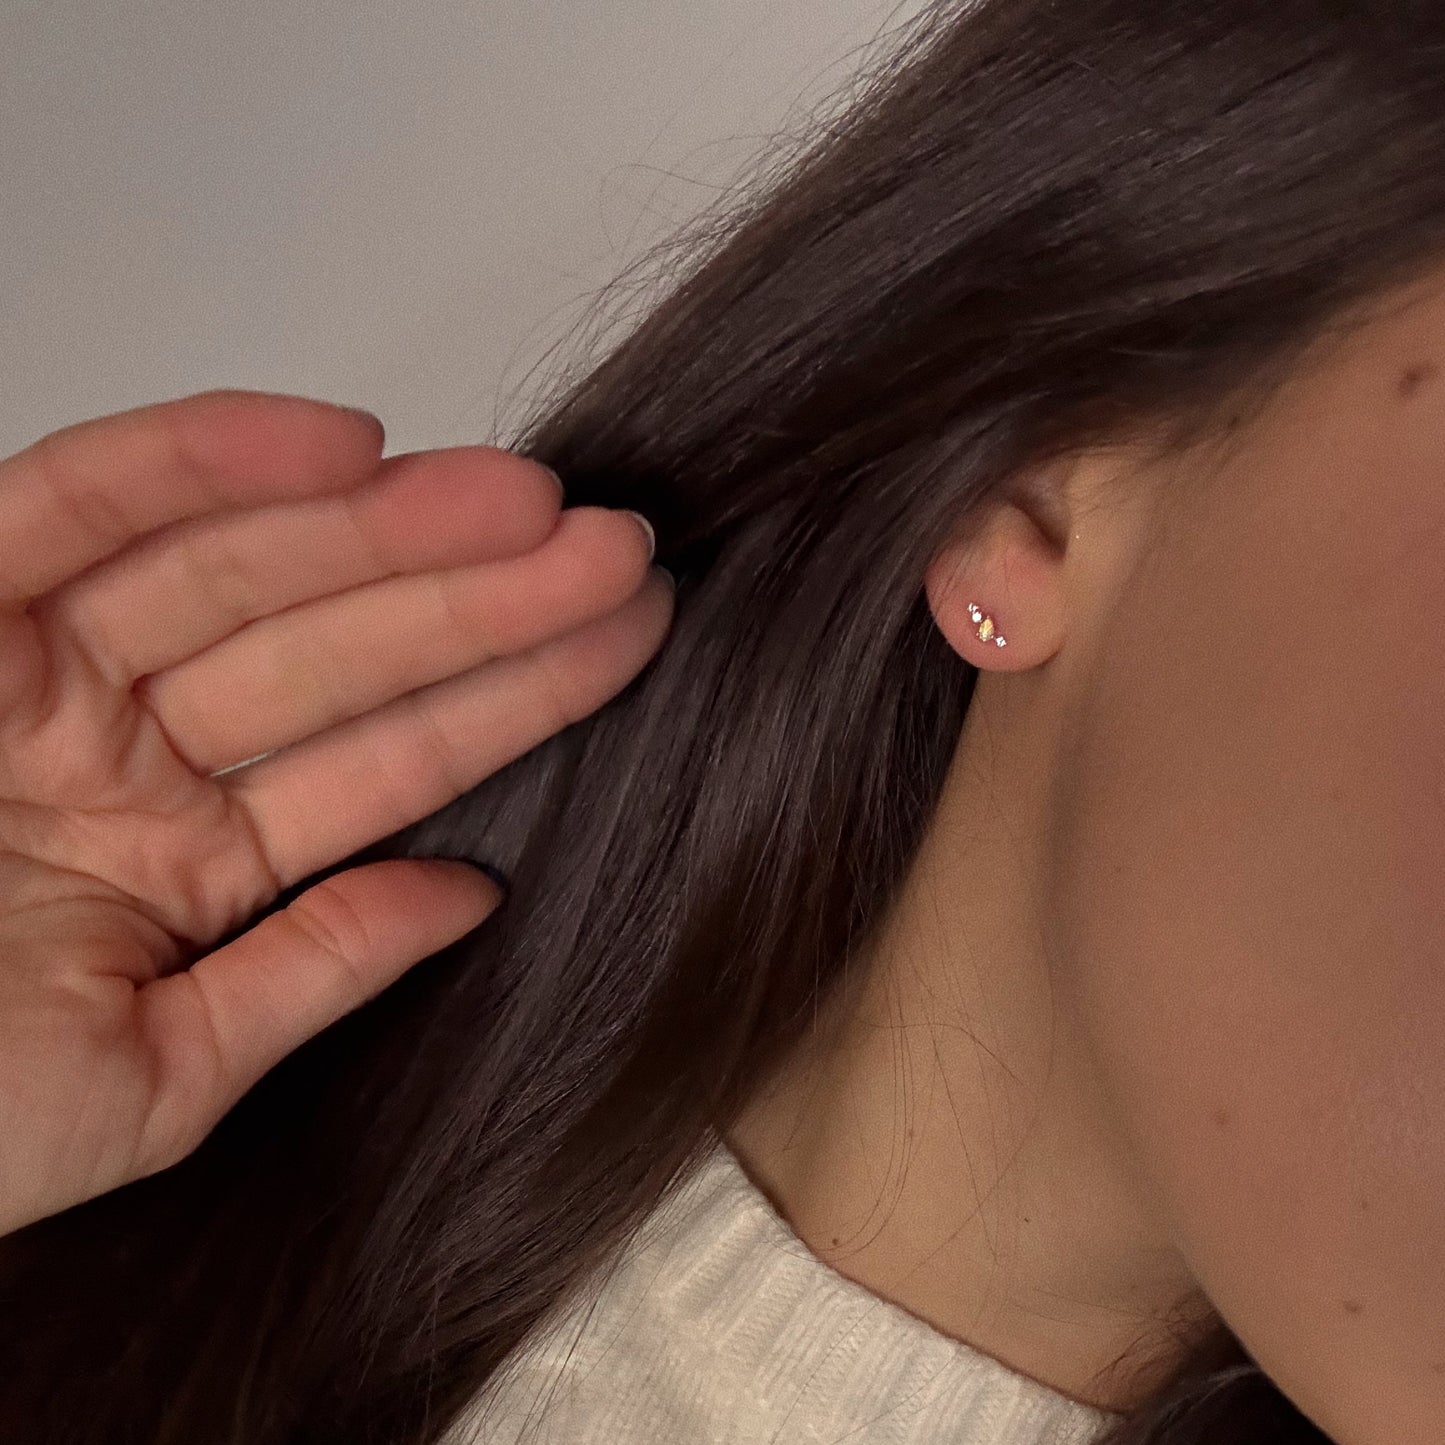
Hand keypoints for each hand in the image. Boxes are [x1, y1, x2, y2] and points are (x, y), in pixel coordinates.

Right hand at [0, 389, 672, 1237]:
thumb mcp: (150, 1078)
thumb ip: (308, 974)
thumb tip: (465, 897)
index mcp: (183, 859)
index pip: (387, 756)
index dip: (513, 691)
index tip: (624, 637)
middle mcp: (126, 750)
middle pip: (341, 645)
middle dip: (484, 594)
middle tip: (615, 549)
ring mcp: (41, 673)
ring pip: (246, 565)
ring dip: (391, 524)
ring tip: (531, 503)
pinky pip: (79, 500)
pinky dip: (203, 459)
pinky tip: (349, 446)